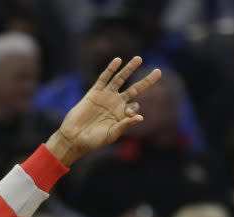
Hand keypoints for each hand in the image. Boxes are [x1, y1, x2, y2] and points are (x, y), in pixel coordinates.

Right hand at [46, 56, 160, 165]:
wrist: (75, 137)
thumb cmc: (94, 140)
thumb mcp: (112, 134)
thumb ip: (126, 125)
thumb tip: (141, 117)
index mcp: (122, 115)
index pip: (135, 107)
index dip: (134, 109)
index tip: (128, 115)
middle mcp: (116, 104)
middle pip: (135, 89)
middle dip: (146, 81)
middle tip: (158, 72)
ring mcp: (106, 96)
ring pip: (120, 79)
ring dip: (129, 69)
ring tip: (139, 58)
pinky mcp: (94, 92)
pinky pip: (104, 78)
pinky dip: (111, 69)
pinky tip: (118, 60)